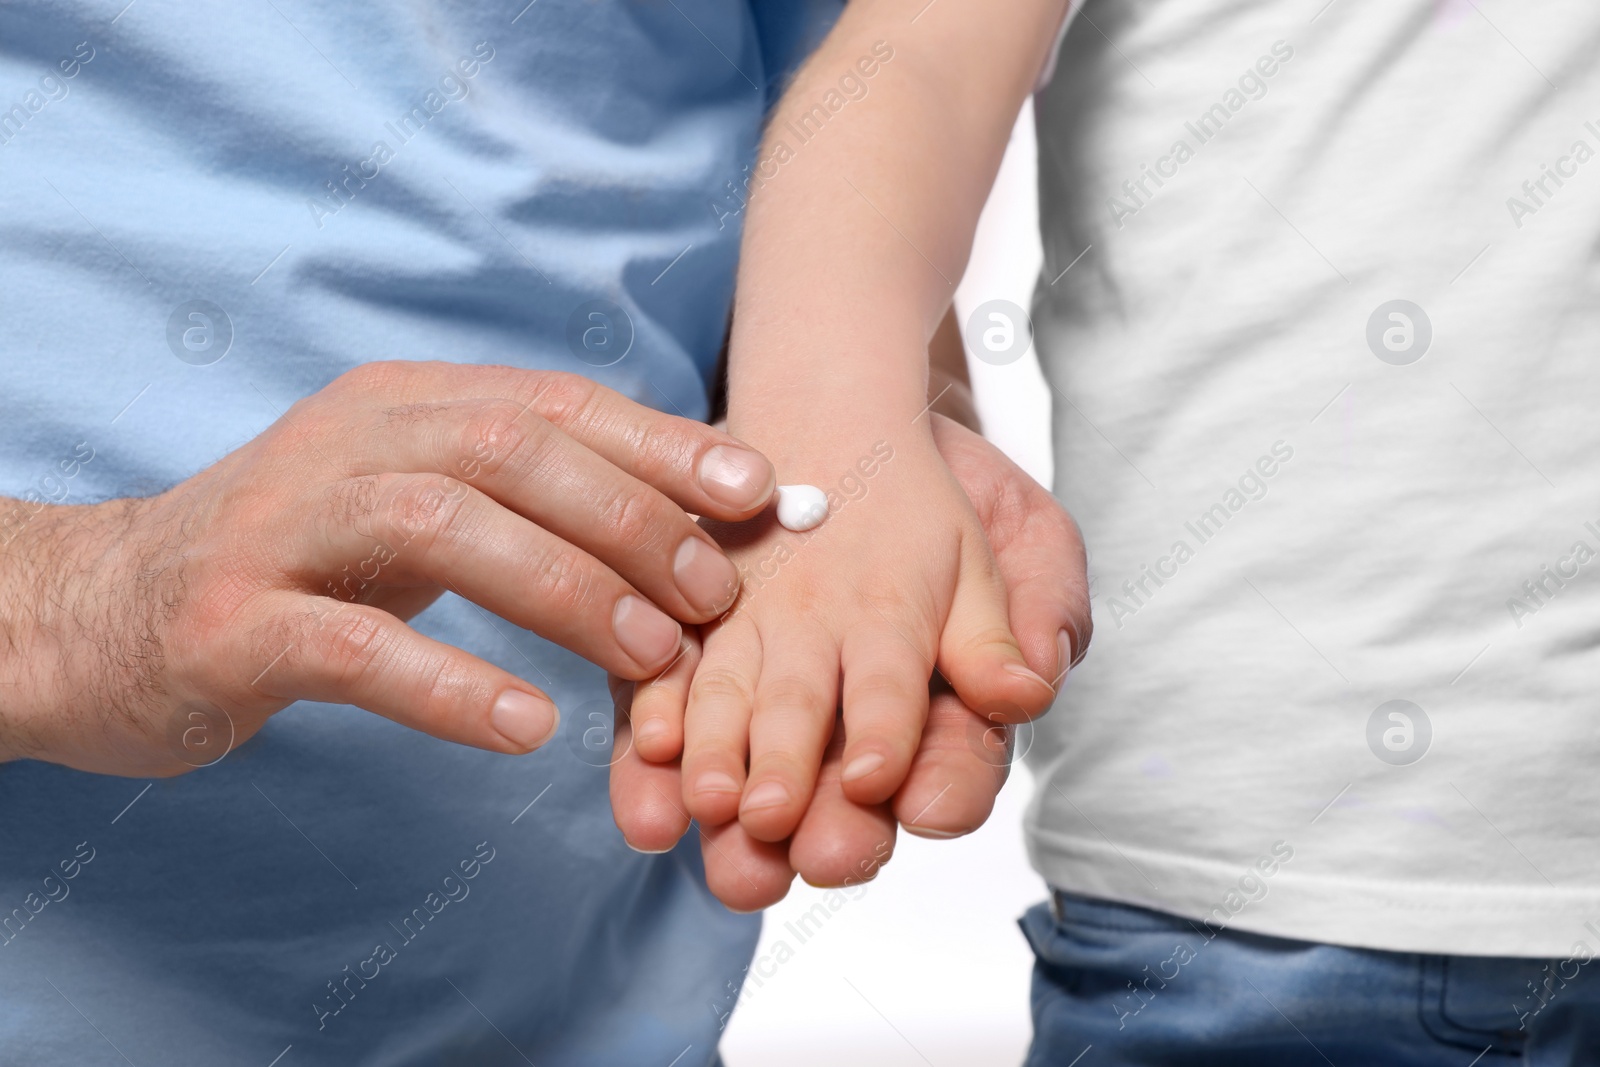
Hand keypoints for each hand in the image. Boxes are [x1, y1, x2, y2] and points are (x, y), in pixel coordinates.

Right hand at [0, 361, 774, 776]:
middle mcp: (344, 443)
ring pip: (444, 527)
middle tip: (714, 595)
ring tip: (650, 656)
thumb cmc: (304, 561)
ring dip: (566, 590)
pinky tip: (528, 727)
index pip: (551, 404)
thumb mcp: (415, 502)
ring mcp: (283, 528)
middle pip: (509, 449)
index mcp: (400, 405)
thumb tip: (695, 520)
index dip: (663, 444)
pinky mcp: (234, 625)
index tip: (761, 493)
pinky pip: (356, 649)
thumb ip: (529, 499)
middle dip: (631, 517)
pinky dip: (452, 684)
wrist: (109, 612)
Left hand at [609, 416, 1089, 908]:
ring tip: (716, 808)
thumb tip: (1024, 691)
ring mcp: (771, 692)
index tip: (913, 797)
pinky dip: (663, 722)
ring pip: (753, 748)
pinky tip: (653, 742)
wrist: (850, 430)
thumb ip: (1041, 614)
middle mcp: (850, 727)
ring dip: (733, 785)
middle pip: (840, 785)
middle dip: (824, 818)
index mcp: (944, 713)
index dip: (941, 785)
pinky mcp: (702, 654)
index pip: (953, 766)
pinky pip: (681, 694)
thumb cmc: (944, 503)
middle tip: (808, 847)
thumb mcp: (1020, 539)